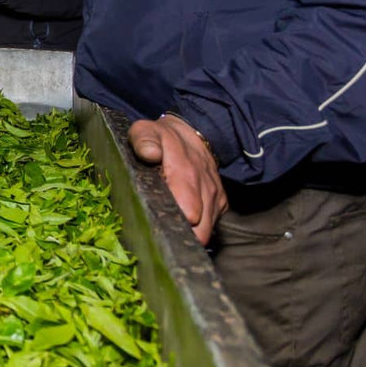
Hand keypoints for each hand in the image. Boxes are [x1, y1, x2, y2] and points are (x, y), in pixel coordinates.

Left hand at [129, 115, 227, 244]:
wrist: (192, 135)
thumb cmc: (163, 138)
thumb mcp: (147, 131)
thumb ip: (145, 140)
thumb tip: (149, 154)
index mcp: (185, 173)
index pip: (188, 211)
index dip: (173, 223)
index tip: (157, 226)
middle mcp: (205, 189)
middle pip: (198, 230)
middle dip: (178, 235)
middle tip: (158, 233)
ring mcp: (214, 198)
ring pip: (205, 232)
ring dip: (188, 234)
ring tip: (167, 228)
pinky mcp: (220, 204)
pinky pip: (210, 226)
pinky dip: (197, 228)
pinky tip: (180, 221)